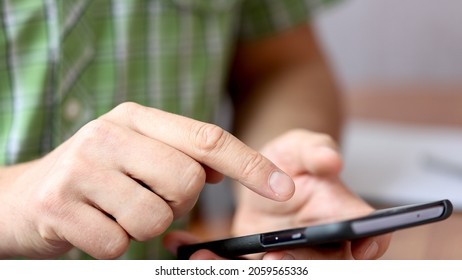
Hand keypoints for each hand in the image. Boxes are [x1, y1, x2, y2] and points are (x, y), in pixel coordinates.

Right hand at [0, 102, 294, 258]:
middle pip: (187, 180)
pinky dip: (115, 243)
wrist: (23, 196)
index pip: (207, 139)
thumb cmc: (94, 175)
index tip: (283, 187)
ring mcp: (83, 169)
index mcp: (135, 117)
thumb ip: (178, 155)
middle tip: (151, 198)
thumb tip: (221, 172)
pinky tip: (95, 226)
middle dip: (179, 202)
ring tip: (118, 211)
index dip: (250, 164)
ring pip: (155, 217)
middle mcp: (109, 135)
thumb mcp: (135, 152)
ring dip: (143, 225)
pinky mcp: (61, 206)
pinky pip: (119, 243)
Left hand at [165, 129, 389, 259]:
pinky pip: (239, 265)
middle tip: (271, 256)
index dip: (371, 245)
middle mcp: (319, 242)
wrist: (261, 169)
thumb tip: (331, 162)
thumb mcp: (301, 146)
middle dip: (297, 265)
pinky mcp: (256, 256)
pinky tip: (189, 250)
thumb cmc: (290, 157)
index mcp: (340, 214)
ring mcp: (287, 253)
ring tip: (208, 258)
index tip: (361, 248)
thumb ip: (316, 151)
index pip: (369, 235)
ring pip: (276, 271)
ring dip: (245, 269)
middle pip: (319, 264)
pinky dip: (214, 260)